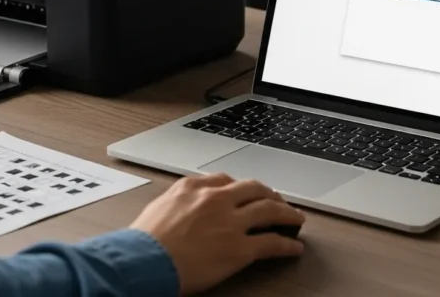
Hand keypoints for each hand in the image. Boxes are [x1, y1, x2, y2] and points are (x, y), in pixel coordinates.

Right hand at [131, 173, 304, 294]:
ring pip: (270, 210)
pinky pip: (272, 243)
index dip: (241, 187)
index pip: (226, 180)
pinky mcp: (240, 248)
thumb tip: (184, 208)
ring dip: (287, 214)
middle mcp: (216, 199)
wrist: (143, 260)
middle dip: (270, 194)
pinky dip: (287, 245)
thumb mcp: (158, 208)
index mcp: (194, 187)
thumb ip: (178, 202)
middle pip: (254, 189)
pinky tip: (294, 247)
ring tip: (296, 218)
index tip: (247, 192)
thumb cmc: (143, 240)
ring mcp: (230, 222)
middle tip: (278, 201)